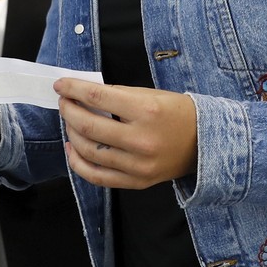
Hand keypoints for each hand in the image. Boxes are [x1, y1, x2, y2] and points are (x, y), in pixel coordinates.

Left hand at [55, 78, 197, 189]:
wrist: (205, 143)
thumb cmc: (178, 114)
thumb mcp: (151, 95)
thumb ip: (118, 94)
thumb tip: (84, 94)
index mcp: (146, 111)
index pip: (98, 97)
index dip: (73, 89)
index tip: (61, 85)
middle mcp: (141, 140)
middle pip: (89, 125)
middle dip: (68, 110)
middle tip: (63, 102)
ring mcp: (138, 165)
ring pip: (89, 151)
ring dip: (71, 134)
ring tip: (69, 122)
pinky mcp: (136, 182)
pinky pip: (97, 177)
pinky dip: (78, 163)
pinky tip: (72, 149)